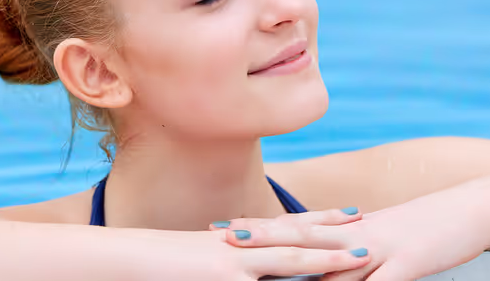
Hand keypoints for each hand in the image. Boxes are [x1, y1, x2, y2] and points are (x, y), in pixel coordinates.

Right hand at [125, 227, 371, 279]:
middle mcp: (240, 247)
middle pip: (296, 237)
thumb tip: (246, 269)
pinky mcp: (223, 279)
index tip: (348, 215)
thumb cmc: (157, 265)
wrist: (122, 260)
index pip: (285, 227)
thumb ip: (228, 264)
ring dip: (325, 260)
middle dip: (333, 235)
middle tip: (367, 231)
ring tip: (359, 258)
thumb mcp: (200, 262)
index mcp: (236, 240)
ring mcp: (233, 263)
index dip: (318, 221)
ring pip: (289, 261)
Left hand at [211, 195, 487, 280]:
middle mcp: (357, 236)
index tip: (224, 227)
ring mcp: (380, 250)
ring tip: (266, 275)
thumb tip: (327, 265)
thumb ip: (353, 251)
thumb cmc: (427, 229)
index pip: (297, 228)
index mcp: (350, 229)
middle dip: (263, 240)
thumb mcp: (384, 239)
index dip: (261, 229)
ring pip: (332, 265)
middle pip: (302, 238)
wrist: (470, 211)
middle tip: (225, 237)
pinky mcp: (405, 266)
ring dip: (300, 273)